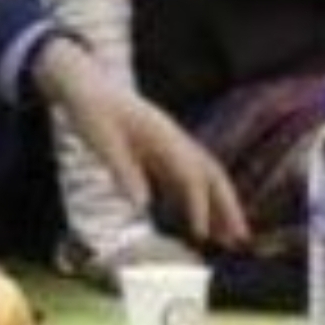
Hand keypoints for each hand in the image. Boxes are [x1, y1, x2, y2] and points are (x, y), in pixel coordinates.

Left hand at [32, 38, 250, 247]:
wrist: (83, 84)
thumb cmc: (91, 111)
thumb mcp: (102, 141)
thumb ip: (123, 170)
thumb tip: (142, 206)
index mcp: (161, 133)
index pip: (191, 173)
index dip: (198, 205)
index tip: (201, 236)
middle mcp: (172, 137)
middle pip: (210, 172)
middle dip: (227, 205)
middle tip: (240, 238)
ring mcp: (168, 142)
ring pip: (203, 175)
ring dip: (218, 205)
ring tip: (230, 239)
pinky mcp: (158, 149)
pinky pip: (186, 177)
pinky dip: (198, 200)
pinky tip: (201, 224)